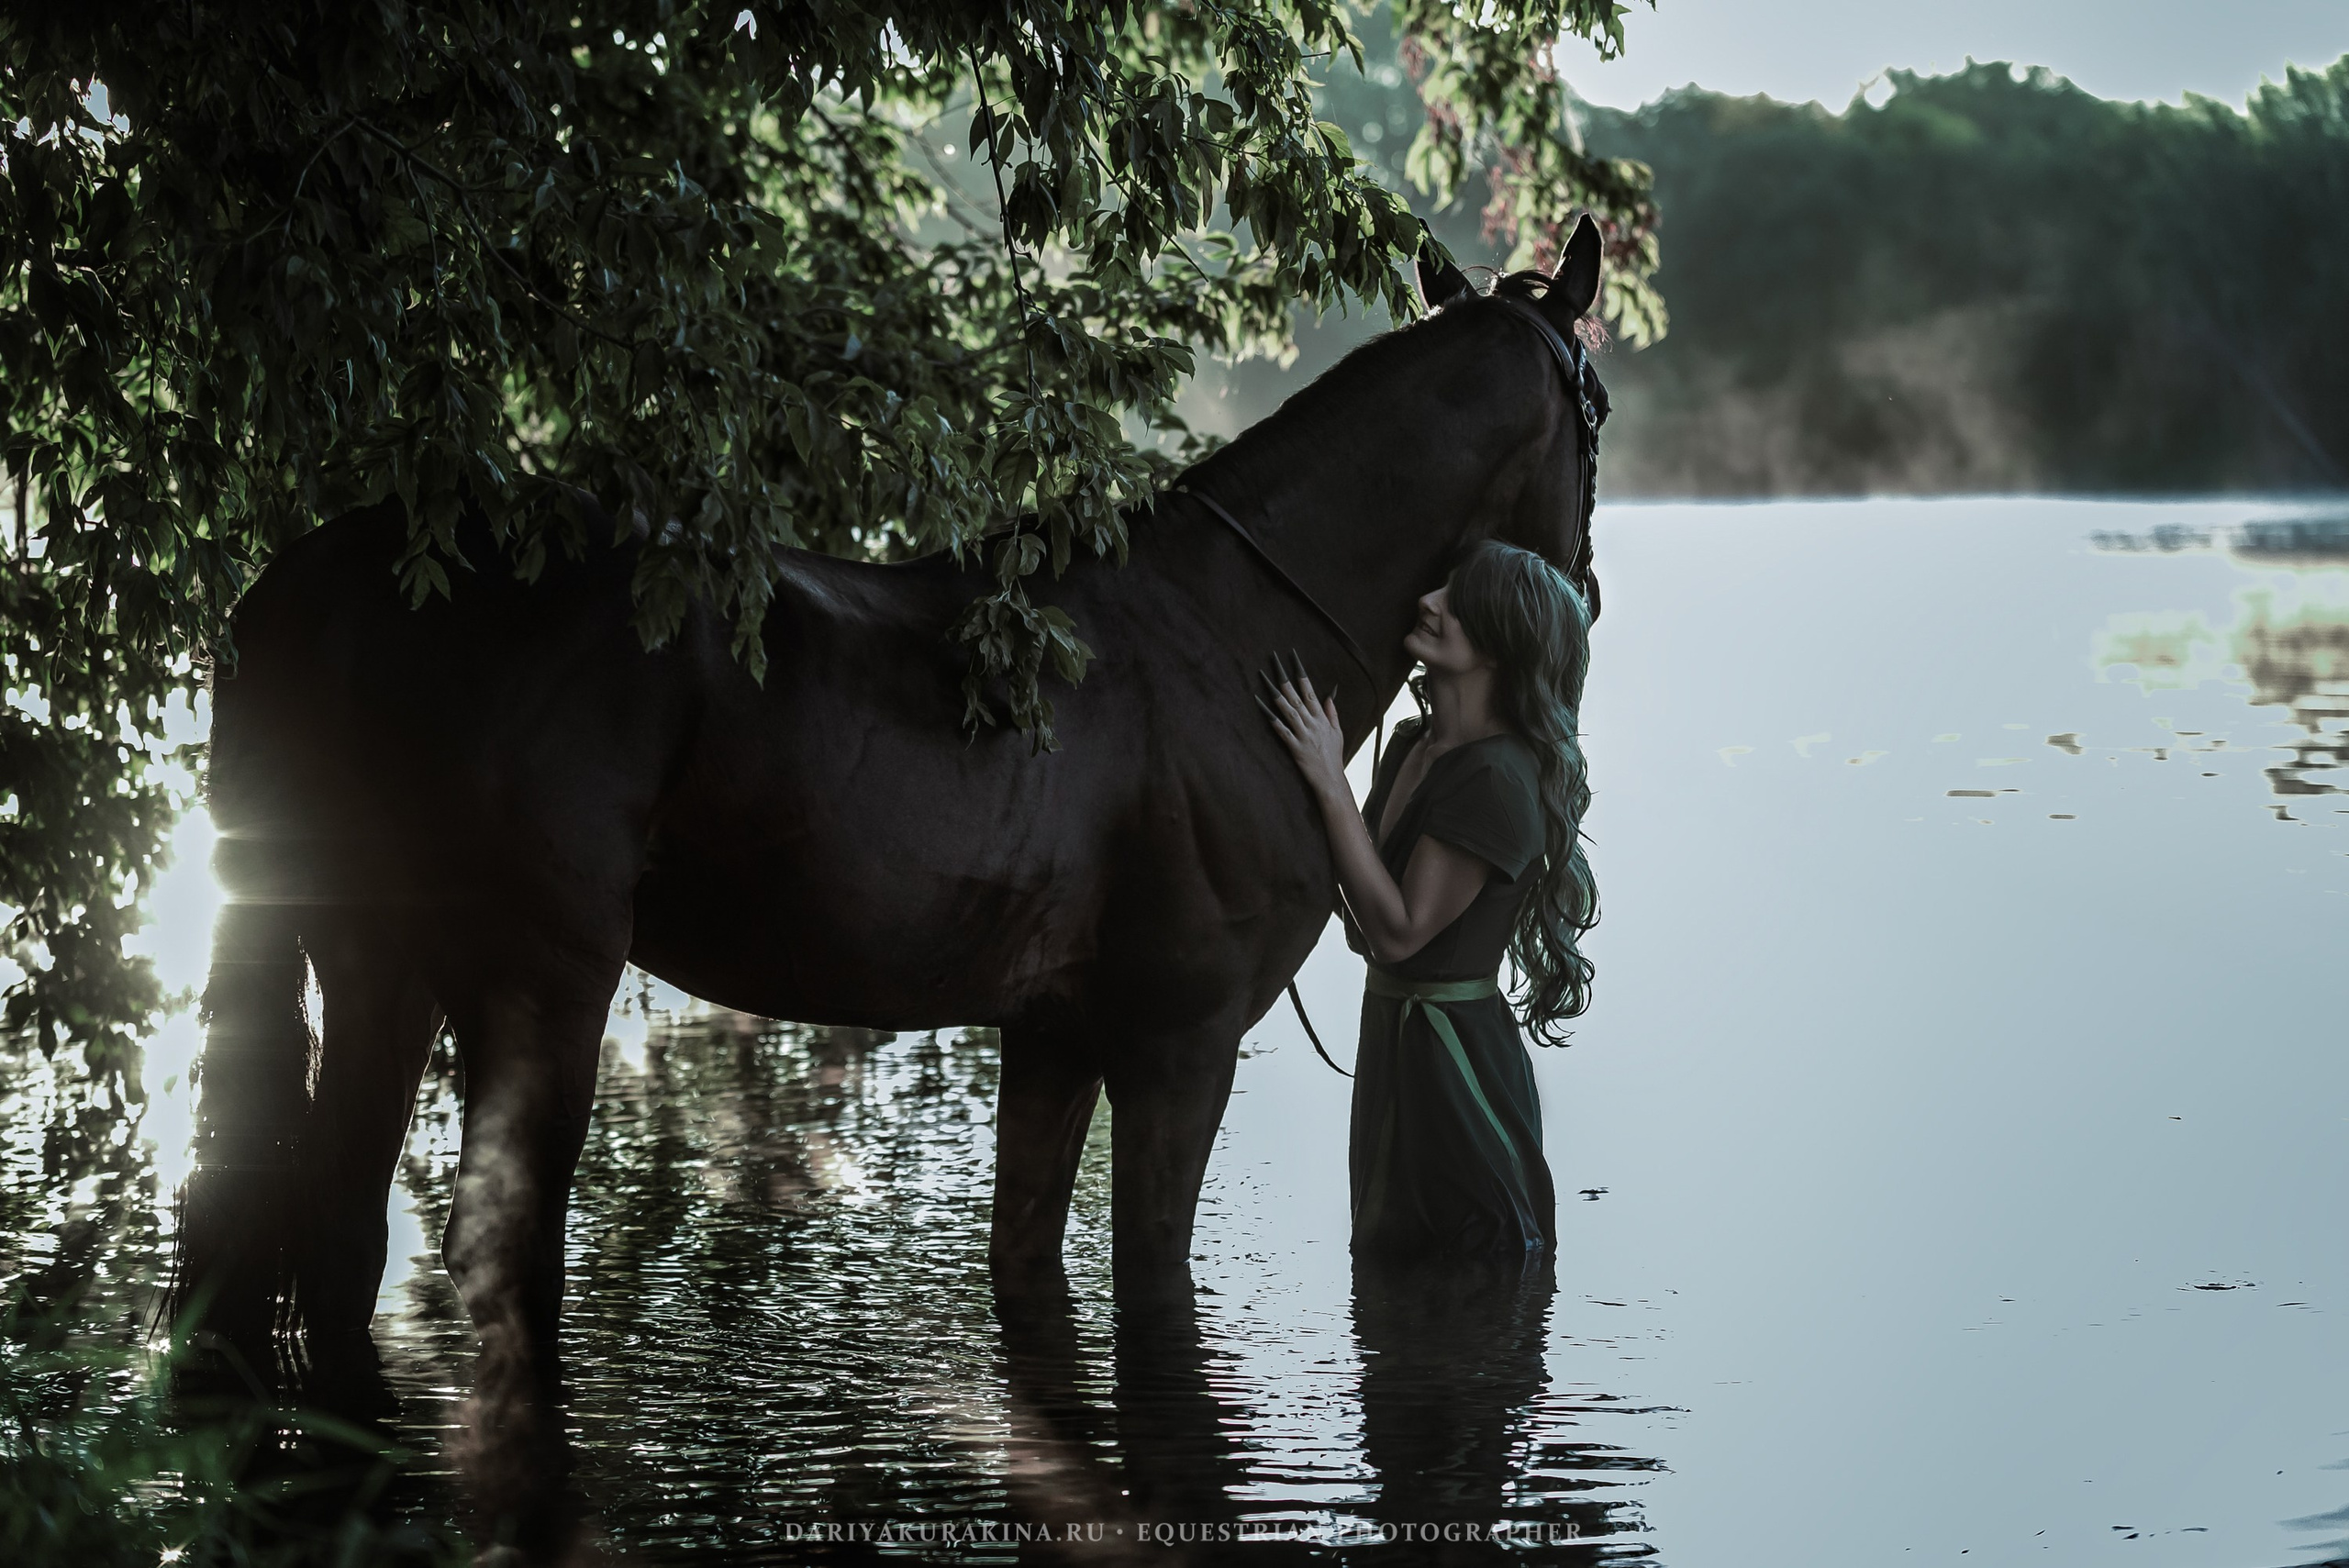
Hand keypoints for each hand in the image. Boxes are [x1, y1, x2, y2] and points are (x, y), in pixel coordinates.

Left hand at [1259, 654, 1347, 802]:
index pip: (1310, 691)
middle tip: (1273, 661)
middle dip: (1284, 677)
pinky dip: (1271, 719)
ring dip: (1275, 694)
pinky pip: (1281, 731)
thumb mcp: (1338, 732)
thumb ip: (1332, 713)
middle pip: (1296, 696)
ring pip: (1287, 710)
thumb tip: (1329, 694)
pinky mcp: (1295, 747)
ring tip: (1264, 679)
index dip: (1300, 674)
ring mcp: (1303, 735)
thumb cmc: (1334, 757)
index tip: (1293, 659)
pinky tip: (1261, 708)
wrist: (1331, 780)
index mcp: (1322, 718)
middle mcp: (1312, 723)